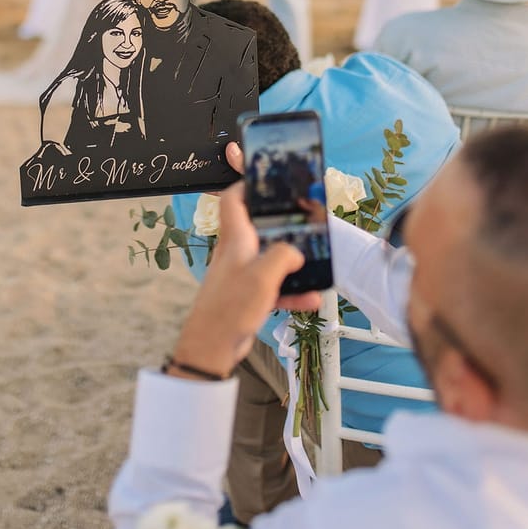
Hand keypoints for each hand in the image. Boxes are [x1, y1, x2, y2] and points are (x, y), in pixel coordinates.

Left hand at [173, 180, 320, 377]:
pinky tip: (311, 298)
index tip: (266, 181)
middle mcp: (236, 253)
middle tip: (303, 220)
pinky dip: (291, 291)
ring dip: (292, 262)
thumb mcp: (263, 276)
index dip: (246, 186)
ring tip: (314, 263)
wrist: (212, 347)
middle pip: (257, 228)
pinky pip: (274, 287)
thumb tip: (296, 252)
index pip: (233, 200)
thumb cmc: (230, 307)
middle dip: (281, 224)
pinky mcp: (247, 296)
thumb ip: (283, 255)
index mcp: (235, 240)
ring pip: (270, 259)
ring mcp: (241, 275)